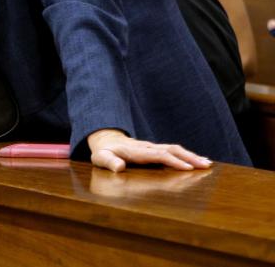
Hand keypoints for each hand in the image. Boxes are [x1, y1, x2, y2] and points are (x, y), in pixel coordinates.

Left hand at [87, 129, 212, 171]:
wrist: (106, 140)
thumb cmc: (103, 152)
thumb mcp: (100, 157)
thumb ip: (109, 162)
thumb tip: (119, 167)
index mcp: (136, 151)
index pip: (158, 155)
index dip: (172, 161)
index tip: (187, 168)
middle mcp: (147, 147)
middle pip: (171, 150)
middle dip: (188, 157)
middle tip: (205, 166)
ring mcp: (153, 147)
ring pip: (175, 149)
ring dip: (191, 156)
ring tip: (208, 164)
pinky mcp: (156, 150)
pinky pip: (173, 151)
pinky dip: (187, 155)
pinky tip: (199, 160)